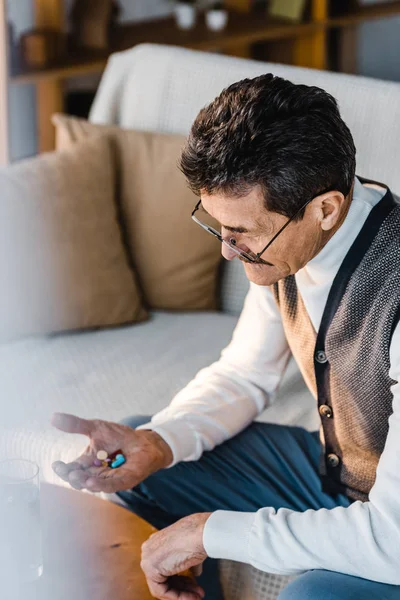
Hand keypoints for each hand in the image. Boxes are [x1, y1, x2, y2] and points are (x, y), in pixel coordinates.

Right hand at [51, 412, 172, 493]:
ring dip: (85, 482)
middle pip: (80, 480)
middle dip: (73, 477)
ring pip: (94, 485)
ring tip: (78, 477)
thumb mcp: (96, 427)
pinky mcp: (124, 480)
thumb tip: (53, 417)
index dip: (63, 469)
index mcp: (87, 463)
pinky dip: (101, 484)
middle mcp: (95, 473)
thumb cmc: (118, 436)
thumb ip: (76, 425)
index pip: (71, 468)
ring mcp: (109, 478)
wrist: (143, 440)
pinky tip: (92, 482)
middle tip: (69, 472)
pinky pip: (111, 485)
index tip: (56, 464)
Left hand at [141, 512, 211, 599]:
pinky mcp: (151, 569)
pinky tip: (191, 597)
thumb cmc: (198, 536)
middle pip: (164, 577)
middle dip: (183, 587)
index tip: (195, 584)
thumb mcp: (191, 550)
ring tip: (197, 596)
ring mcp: (147, 558)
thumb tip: (195, 572)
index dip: (182, 578)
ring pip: (162, 586)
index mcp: (157, 541)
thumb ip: (188, 563)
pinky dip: (177, 596)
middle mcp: (149, 549)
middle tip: (197, 593)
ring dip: (182, 594)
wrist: (201, 534)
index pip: (166, 567)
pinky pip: (162, 591)